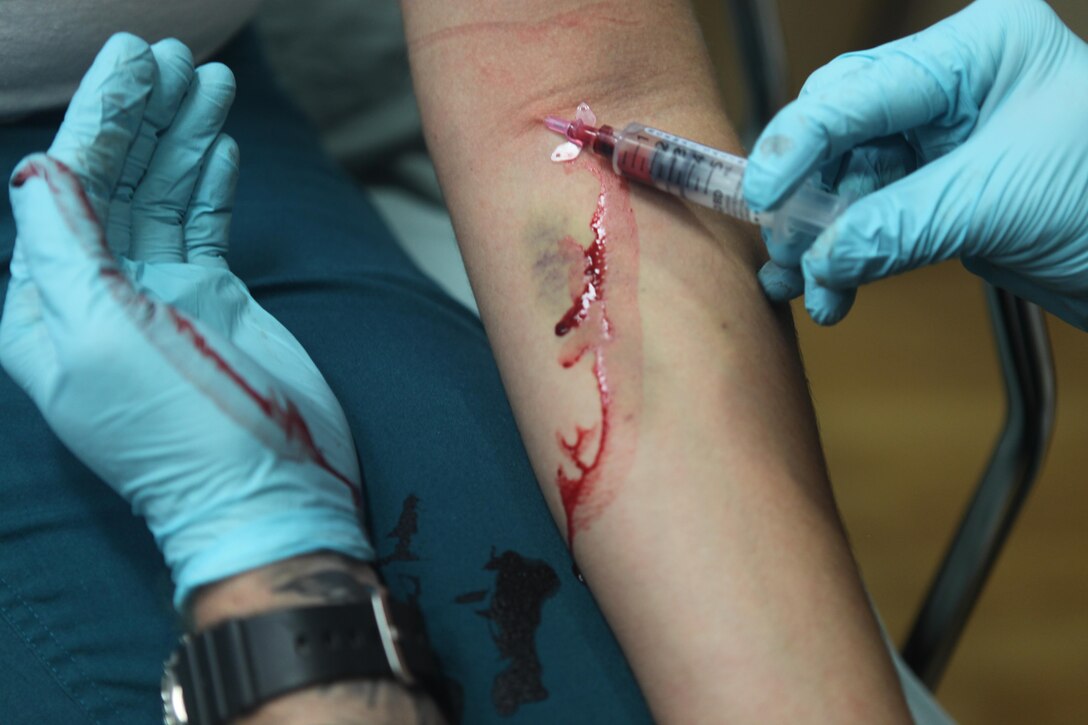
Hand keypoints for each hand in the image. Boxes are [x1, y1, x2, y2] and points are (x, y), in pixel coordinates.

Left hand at [0, 34, 371, 608]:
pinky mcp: (213, 301)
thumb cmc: (177, 432)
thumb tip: (42, 167)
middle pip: (113, 180)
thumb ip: (64, 248)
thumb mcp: (98, 339)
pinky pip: (204, 227)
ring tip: (208, 79)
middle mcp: (96, 294)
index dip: (98, 118)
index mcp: (46, 306)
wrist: (267, 492)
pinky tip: (219, 145)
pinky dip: (211, 184)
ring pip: (163, 195)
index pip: (64, 188)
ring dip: (183, 136)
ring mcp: (159, 296)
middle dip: (140, 113)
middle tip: (170, 52)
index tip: (132, 62)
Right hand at [743, 0, 1087, 327]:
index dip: (799, 144)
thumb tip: (820, 256)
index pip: (859, 91)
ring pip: (849, 183)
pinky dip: (848, 258)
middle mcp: (952, 88)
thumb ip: (897, 225)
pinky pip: (872, 219)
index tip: (761, 196)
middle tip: (783, 245)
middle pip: (840, 131)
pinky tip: (834, 293)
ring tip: (801, 284)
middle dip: (806, 193)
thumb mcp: (997, 202)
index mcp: (975, 53)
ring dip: (821, 239)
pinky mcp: (940, 192)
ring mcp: (943, 141)